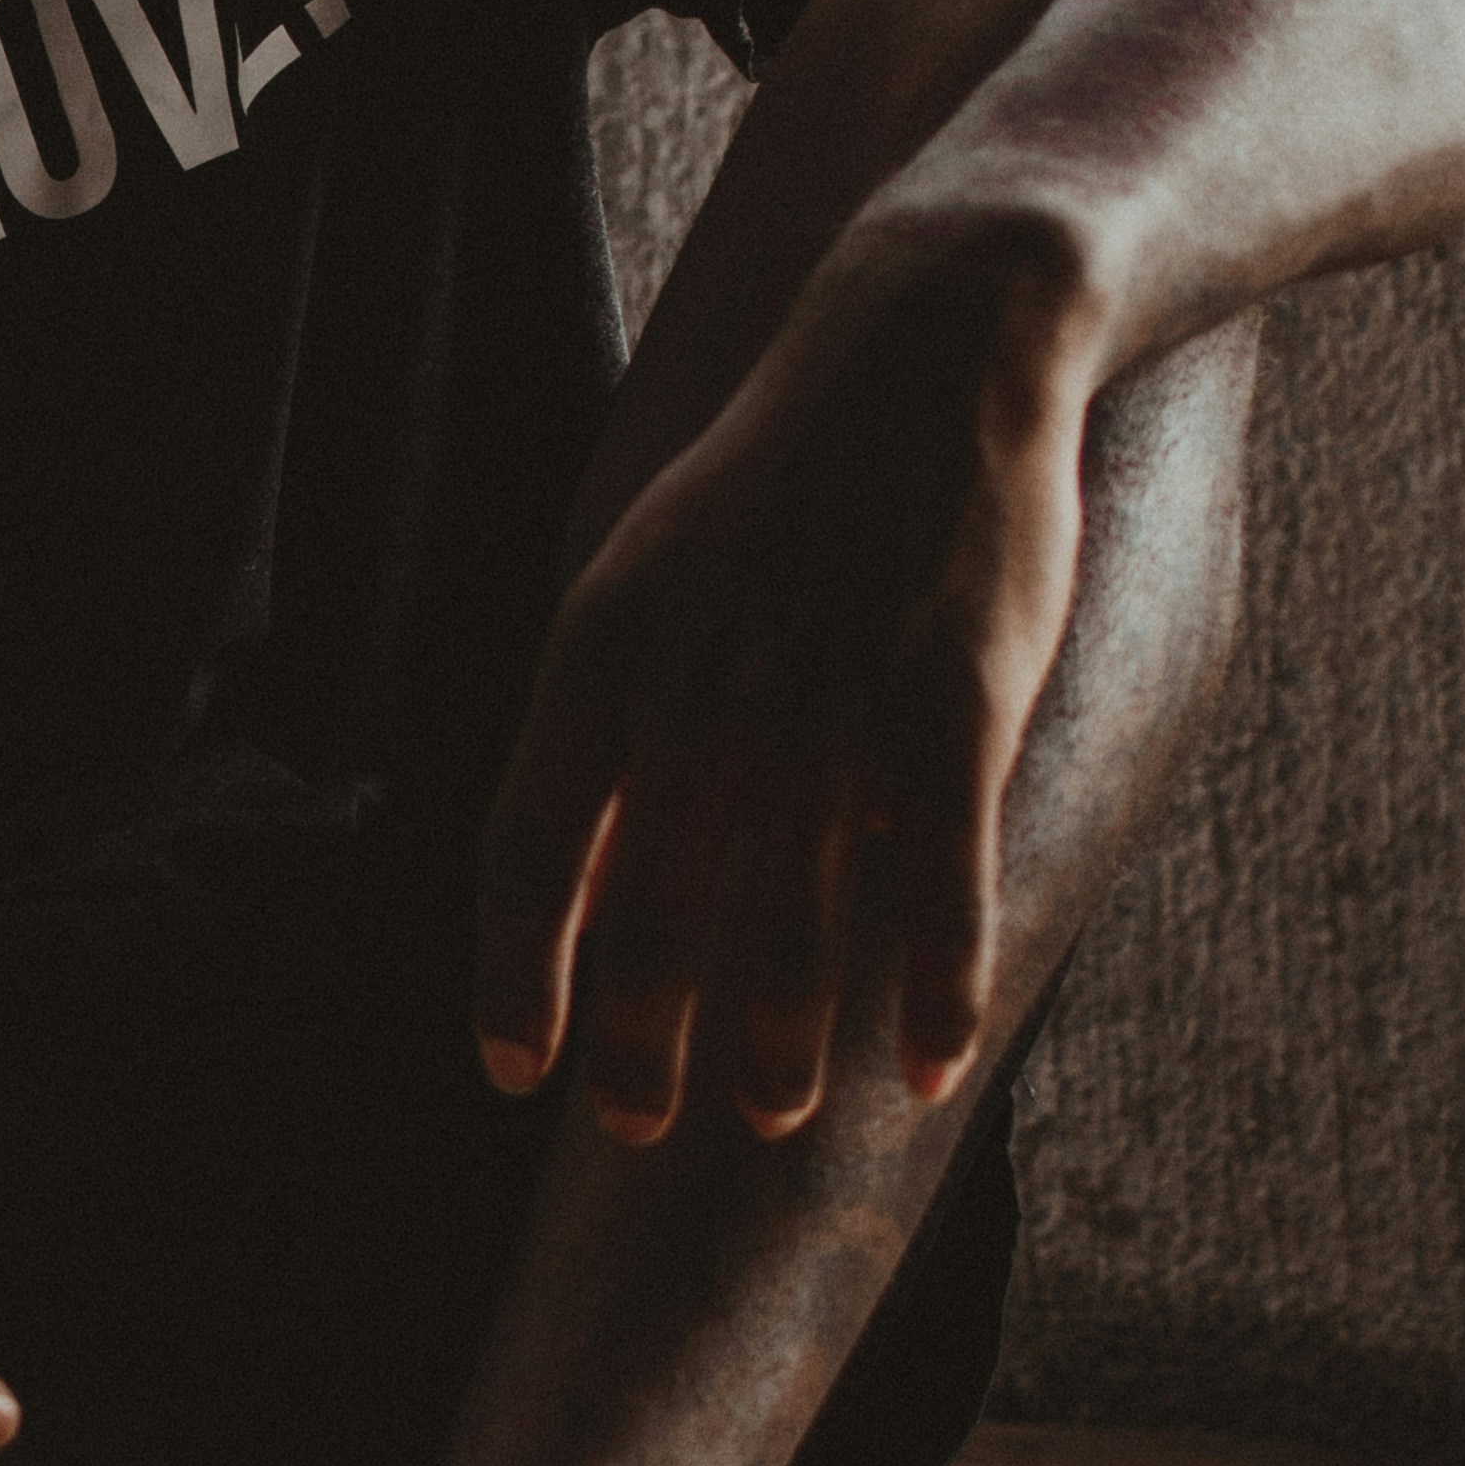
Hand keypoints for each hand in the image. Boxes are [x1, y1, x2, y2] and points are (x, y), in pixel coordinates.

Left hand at [474, 226, 1095, 1142]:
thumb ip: (611, 709)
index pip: (529, 856)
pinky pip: (938, 901)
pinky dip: (930, 998)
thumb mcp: (648, 570)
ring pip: (789, 935)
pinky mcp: (951, 712)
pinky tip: (923, 1070)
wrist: (931, 343)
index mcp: (604, 654)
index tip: (514, 1070)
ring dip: (773, 1050)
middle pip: (652, 922)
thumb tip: (579, 858)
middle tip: (639, 1122)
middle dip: (640, 1045)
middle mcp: (702, 694)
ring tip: (768, 1113)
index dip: (514, 977)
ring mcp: (828, 709)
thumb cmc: (785, 478)